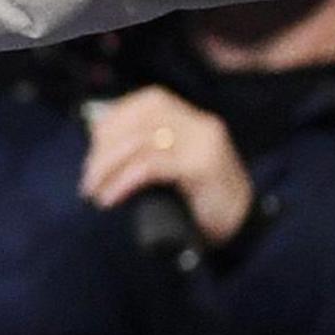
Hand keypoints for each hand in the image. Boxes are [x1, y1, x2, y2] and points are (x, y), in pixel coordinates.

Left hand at [78, 87, 256, 247]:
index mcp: (188, 117)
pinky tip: (111, 198)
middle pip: (136, 123)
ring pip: (139, 143)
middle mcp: (197, 123)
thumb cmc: (202, 201)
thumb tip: (100, 153)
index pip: (141, 105)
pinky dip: (124, 181)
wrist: (245, 229)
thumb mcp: (174, 166)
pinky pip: (151, 166)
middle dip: (103, 150)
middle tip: (89, 181)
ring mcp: (202, 143)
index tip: (93, 156)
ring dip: (107, 168)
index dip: (110, 127)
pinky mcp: (202, 166)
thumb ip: (148, 150)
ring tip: (94, 192)